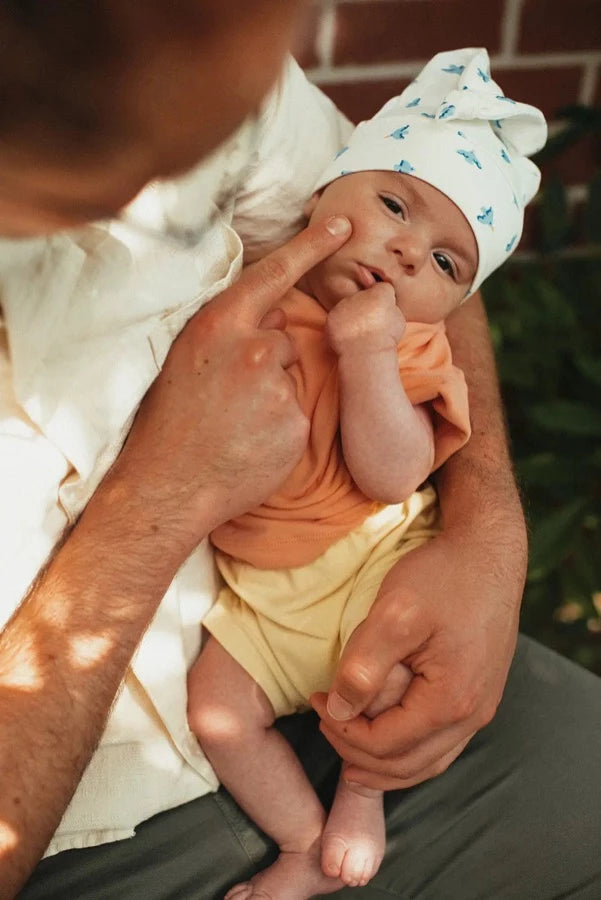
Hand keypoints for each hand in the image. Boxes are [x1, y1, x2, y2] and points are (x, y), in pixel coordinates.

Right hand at [114, 215, 351, 539]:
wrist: (168, 484)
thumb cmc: (171, 420)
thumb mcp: (187, 357)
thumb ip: (230, 329)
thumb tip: (273, 316)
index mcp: (220, 324)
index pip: (274, 274)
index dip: (311, 245)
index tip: (343, 223)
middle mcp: (253, 348)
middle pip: (284, 338)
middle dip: (267, 360)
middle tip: (229, 396)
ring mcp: (276, 386)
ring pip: (291, 377)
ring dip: (274, 395)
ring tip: (237, 423)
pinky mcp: (294, 422)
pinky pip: (299, 413)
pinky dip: (282, 427)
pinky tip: (253, 442)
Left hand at [311, 525, 522, 789]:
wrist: (488, 551)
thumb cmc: (444, 576)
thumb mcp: (394, 613)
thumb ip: (364, 666)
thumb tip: (337, 711)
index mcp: (450, 701)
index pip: (385, 745)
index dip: (342, 731)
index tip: (315, 701)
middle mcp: (473, 715)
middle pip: (407, 766)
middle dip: (358, 755)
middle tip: (324, 724)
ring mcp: (481, 707)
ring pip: (428, 762)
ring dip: (384, 762)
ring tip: (348, 745)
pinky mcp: (480, 694)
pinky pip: (443, 743)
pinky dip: (409, 749)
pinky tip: (387, 733)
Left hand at [326, 283, 405, 356]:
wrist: (365, 355)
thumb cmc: (385, 340)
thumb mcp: (398, 319)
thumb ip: (392, 304)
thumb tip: (386, 296)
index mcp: (379, 294)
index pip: (381, 288)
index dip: (384, 299)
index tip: (383, 311)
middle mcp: (359, 295)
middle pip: (363, 295)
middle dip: (366, 306)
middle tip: (370, 324)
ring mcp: (343, 305)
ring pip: (349, 305)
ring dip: (353, 314)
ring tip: (360, 331)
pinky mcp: (332, 316)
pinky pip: (337, 316)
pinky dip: (341, 324)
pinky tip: (349, 334)